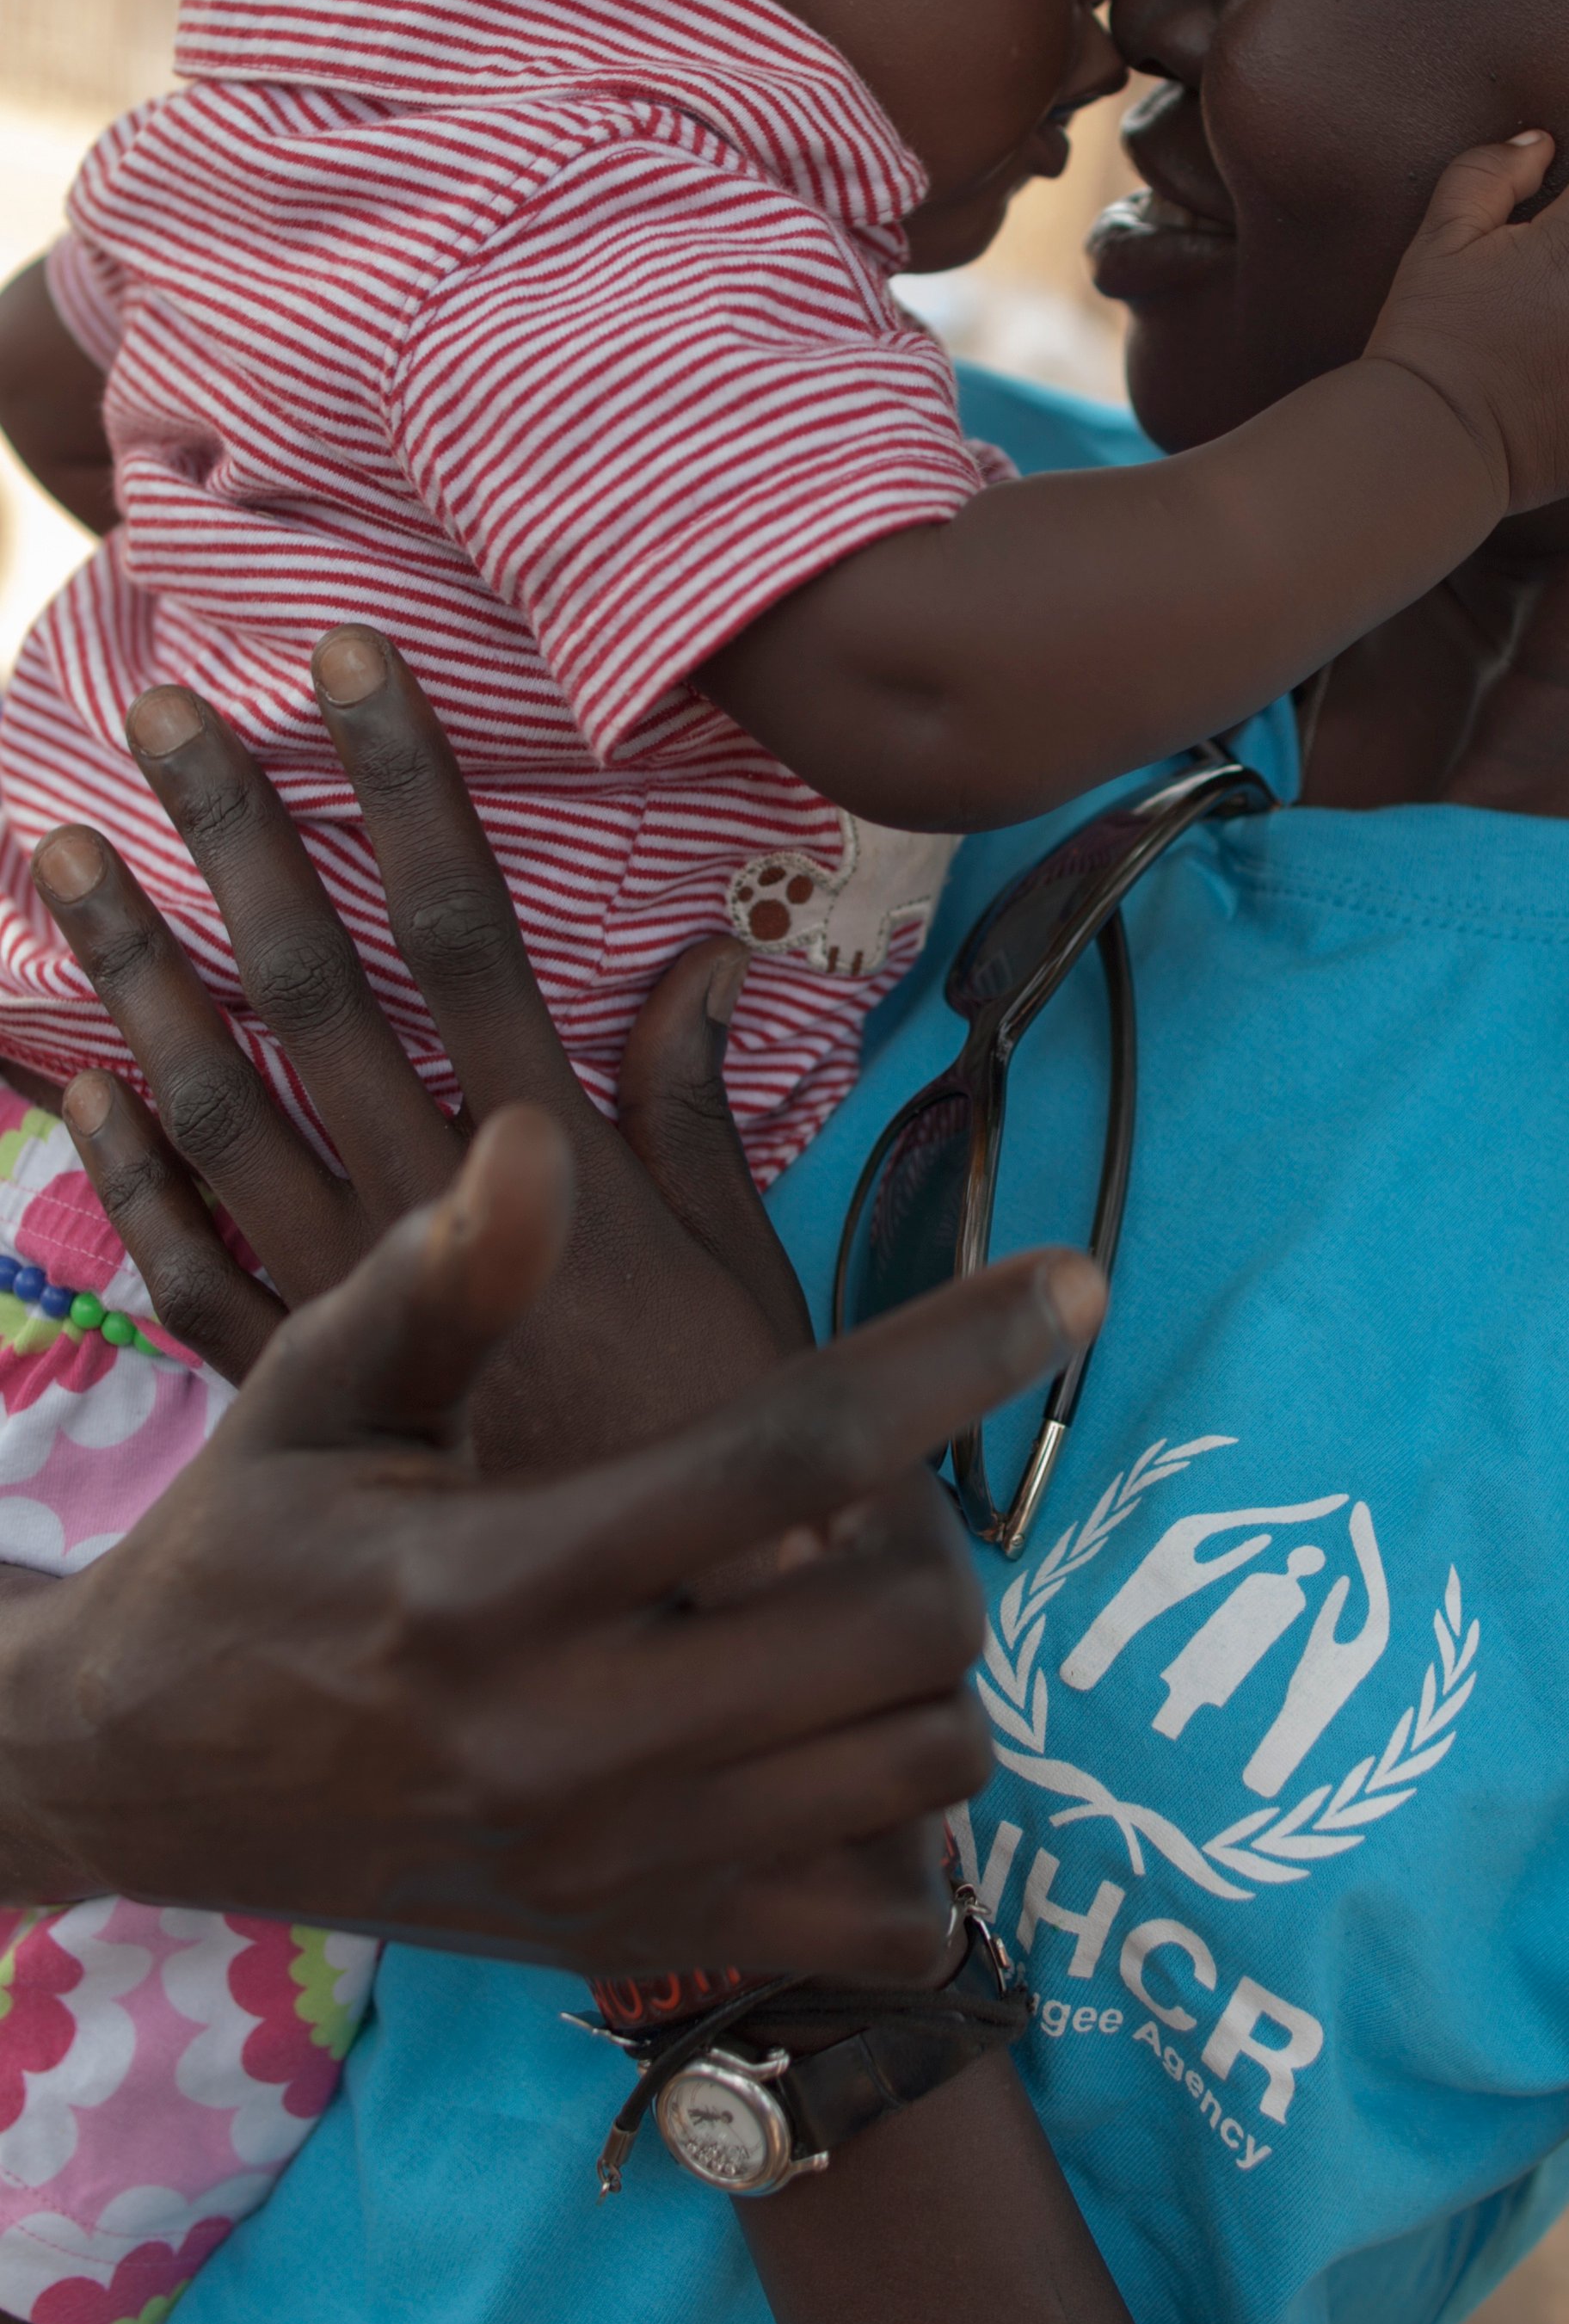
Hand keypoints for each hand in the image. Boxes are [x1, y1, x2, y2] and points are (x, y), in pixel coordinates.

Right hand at [0, 1098, 1102, 1974]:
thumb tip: (539, 1141)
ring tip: (847, 1611)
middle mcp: (570, 1743)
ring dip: (926, 1671)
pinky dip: (905, 1835)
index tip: (1077, 1281)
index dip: (950, 1358)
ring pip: (922, 1768)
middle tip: (883, 1502)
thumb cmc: (246, 1546)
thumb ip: (439, 1282)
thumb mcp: (306, 1394)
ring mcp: (614, 1868)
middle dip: (938, 1538)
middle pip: (901, 1632)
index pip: (785, 1458)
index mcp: (495, 1583)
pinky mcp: (634, 1944)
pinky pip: (881, 1922)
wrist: (138, 1777)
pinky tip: (833, 1746)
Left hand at [34, 627, 807, 1471]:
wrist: (664, 1662)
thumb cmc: (731, 1455)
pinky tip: (75, 1082)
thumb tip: (704, 952)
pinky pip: (182, 1265)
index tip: (346, 661)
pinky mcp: (298, 1391)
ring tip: (57, 858)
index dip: (402, 786)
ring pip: (215, 1107)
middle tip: (158, 717)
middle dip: (235, 840)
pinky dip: (126, 1169)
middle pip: (309, 989)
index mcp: (547, 1161)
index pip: (459, 930)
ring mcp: (341, 1299)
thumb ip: (694, 1113)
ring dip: (134, 975)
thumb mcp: (746, 1273)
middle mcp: (422, 1211)